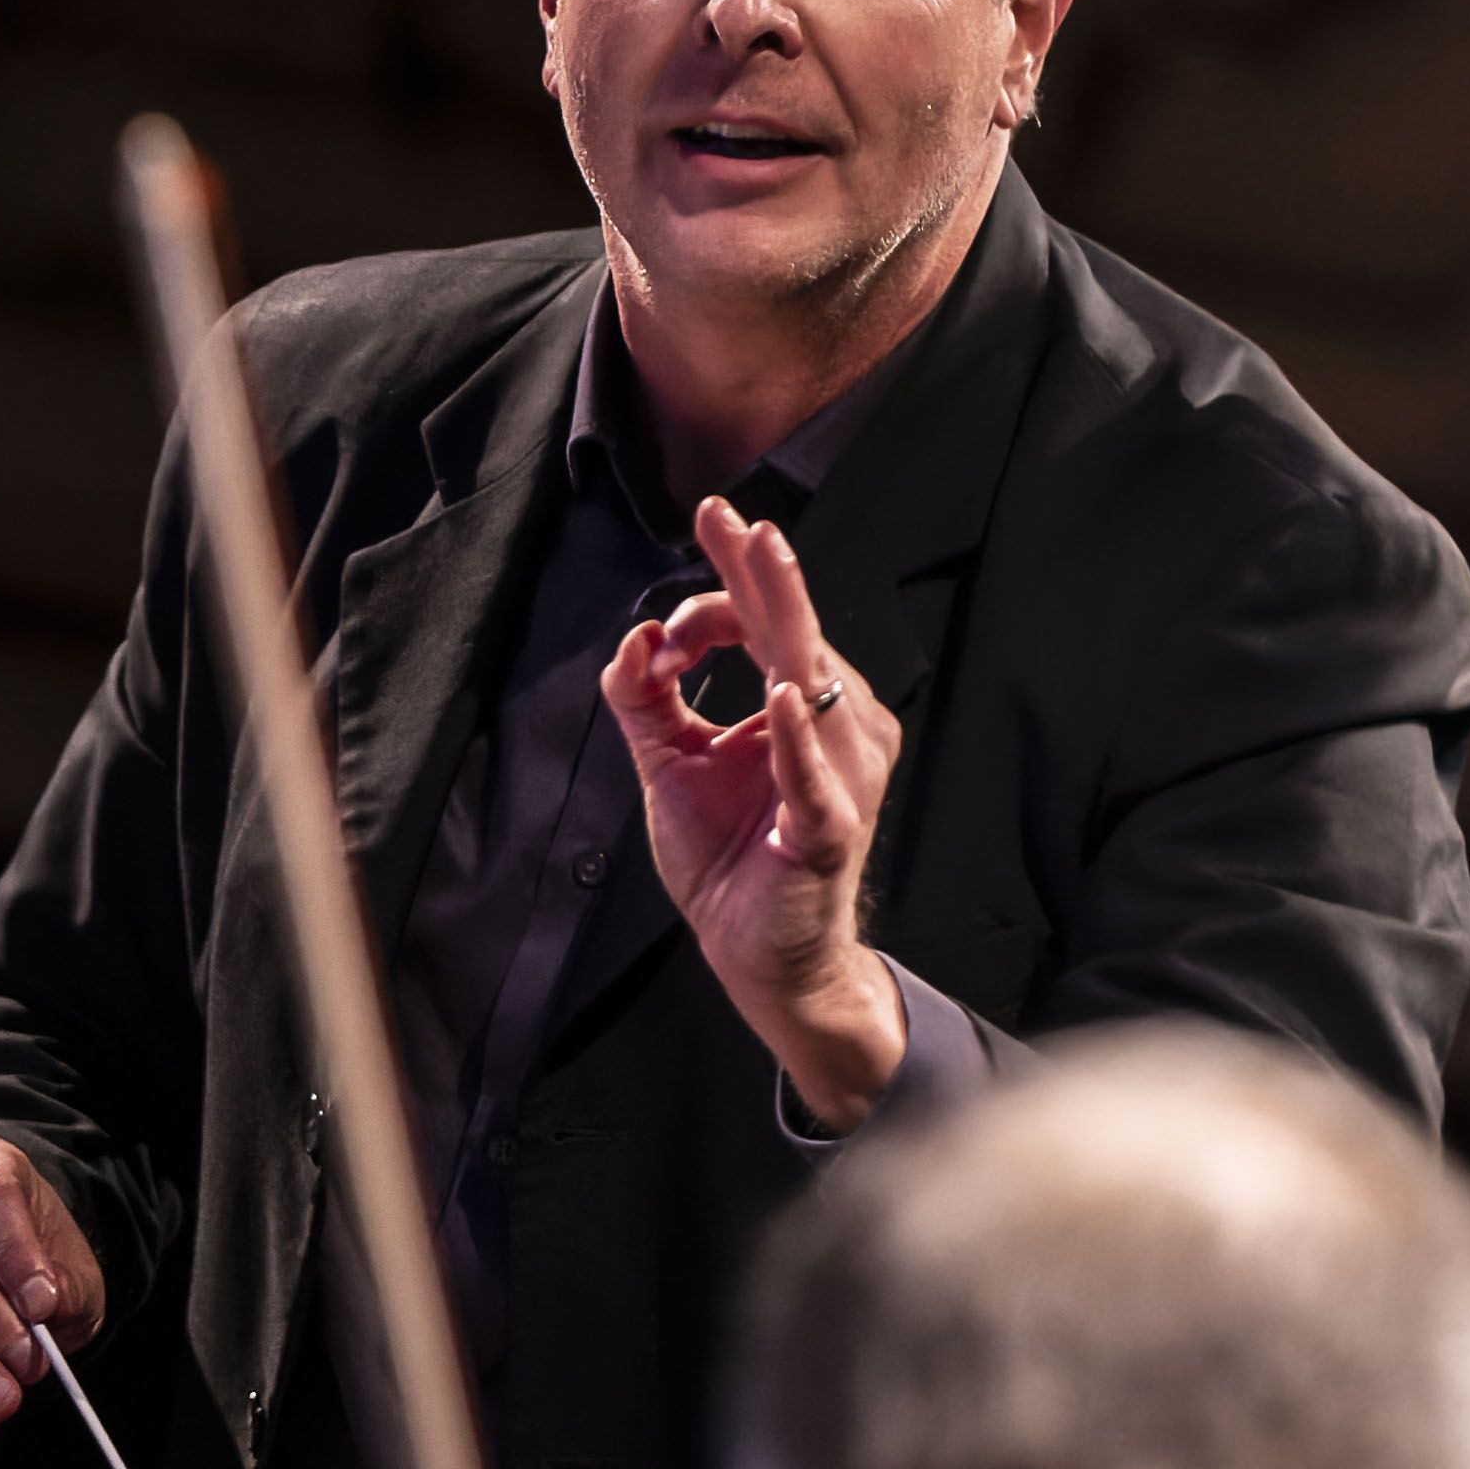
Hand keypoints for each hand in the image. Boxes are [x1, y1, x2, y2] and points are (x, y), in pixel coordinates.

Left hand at [600, 494, 915, 1127]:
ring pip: (812, 682)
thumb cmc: (729, 857)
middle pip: (794, 633)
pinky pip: (813, 777)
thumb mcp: (669, 766)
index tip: (662, 637)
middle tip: (727, 513)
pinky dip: (795, 737)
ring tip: (756, 560)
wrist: (759, 955)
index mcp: (799, 707)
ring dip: (772, 625)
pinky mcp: (828, 828)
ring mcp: (840, 776)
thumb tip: (629, 641)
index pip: (765, 626)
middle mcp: (836, 728)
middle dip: (759, 568)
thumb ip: (646, 702)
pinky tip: (781, 696)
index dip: (713, 602)